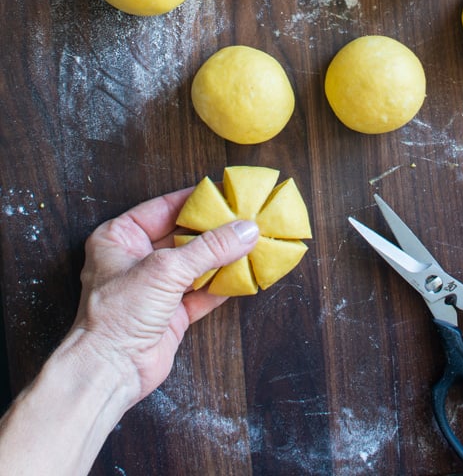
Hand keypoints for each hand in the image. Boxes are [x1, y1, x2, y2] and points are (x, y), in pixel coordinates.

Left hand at [71, 187, 259, 406]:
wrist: (110, 370)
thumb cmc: (118, 313)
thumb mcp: (166, 269)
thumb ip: (209, 248)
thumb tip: (245, 230)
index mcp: (120, 237)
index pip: (164, 208)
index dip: (196, 201)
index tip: (226, 193)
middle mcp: (136, 259)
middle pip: (183, 236)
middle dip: (214, 231)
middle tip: (246, 218)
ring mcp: (154, 287)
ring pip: (195, 264)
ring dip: (222, 258)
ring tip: (252, 243)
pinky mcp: (170, 313)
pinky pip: (201, 292)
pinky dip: (221, 285)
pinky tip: (243, 274)